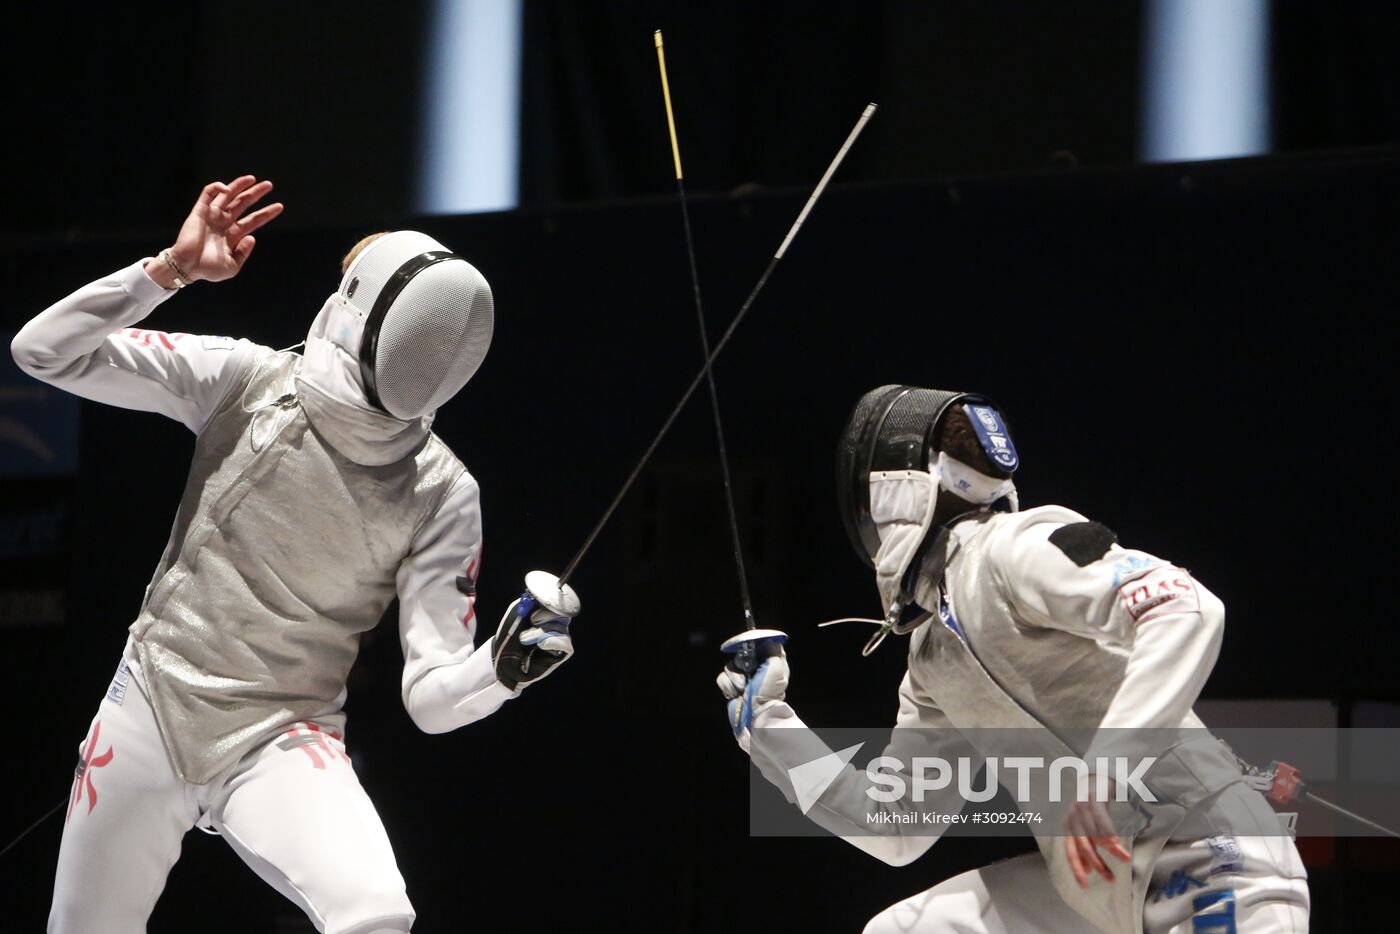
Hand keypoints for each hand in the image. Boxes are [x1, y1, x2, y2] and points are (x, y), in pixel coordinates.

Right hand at [155, 175, 283, 284]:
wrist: (187, 267)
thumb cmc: (208, 270)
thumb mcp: (232, 267)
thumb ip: (244, 253)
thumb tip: (252, 237)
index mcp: (234, 235)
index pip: (253, 220)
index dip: (266, 213)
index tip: (280, 206)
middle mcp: (225, 222)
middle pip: (243, 204)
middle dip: (256, 193)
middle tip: (269, 185)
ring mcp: (213, 215)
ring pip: (228, 196)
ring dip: (239, 185)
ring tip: (253, 178)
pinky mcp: (200, 211)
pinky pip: (208, 194)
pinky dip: (217, 188)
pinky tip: (227, 190)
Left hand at [492, 594, 574, 690]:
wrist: (504, 661)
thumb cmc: (509, 638)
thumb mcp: (515, 615)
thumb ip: (526, 603)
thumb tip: (537, 594)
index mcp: (545, 613)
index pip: (557, 602)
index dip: (553, 600)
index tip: (541, 601)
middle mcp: (555, 624)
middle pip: (563, 613)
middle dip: (548, 614)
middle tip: (533, 619)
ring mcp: (559, 638)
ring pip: (561, 628)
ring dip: (541, 631)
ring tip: (525, 639)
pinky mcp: (562, 652)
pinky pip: (564, 642)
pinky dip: (551, 640)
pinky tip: (539, 644)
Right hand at [716, 646, 788, 738]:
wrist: (755, 716)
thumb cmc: (768, 693)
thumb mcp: (776, 667)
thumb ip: (772, 650)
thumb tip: (766, 639)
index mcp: (769, 663)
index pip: (758, 645)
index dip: (751, 644)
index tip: (748, 648)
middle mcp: (755, 669)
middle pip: (740, 653)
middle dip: (741, 663)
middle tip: (747, 671)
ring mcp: (742, 678)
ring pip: (729, 666)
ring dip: (735, 678)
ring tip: (743, 688)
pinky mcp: (731, 687)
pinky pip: (722, 678)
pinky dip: (728, 686)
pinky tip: (736, 694)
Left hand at [1063, 776, 1131, 887]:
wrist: (1096, 776)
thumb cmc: (1093, 806)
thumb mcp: (1088, 827)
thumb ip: (1087, 846)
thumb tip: (1088, 870)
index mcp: (1068, 828)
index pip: (1071, 852)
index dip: (1077, 869)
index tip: (1084, 886)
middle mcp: (1072, 819)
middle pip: (1083, 846)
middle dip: (1098, 864)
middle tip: (1111, 879)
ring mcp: (1081, 808)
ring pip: (1095, 834)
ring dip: (1111, 849)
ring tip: (1126, 859)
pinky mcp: (1093, 799)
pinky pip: (1100, 818)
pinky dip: (1107, 831)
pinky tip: (1116, 841)